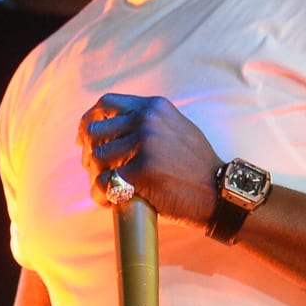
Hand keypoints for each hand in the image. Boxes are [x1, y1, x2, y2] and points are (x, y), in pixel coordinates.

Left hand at [78, 93, 222, 225]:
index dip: (90, 120)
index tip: (85, 136)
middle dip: (90, 152)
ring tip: (107, 187)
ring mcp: (144, 145)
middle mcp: (147, 121)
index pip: (107, 104)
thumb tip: (110, 127)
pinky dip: (101, 195)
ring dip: (96, 176)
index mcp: (154, 108)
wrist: (220, 193)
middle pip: (95, 131)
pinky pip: (104, 182)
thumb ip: (148, 123)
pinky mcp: (141, 172)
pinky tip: (110, 201)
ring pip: (96, 158)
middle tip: (95, 169)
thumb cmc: (197, 166)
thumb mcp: (176, 129)